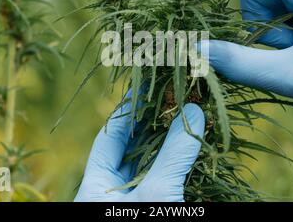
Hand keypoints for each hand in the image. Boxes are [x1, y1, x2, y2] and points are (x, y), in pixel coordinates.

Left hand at [74, 91, 204, 201]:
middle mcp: (114, 190)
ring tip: (187, 114)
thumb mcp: (156, 193)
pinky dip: (181, 162)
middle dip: (154, 123)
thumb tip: (193, 111)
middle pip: (133, 147)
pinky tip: (195, 145)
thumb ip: (173, 154)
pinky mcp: (160, 204)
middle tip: (173, 97)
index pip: (109, 137)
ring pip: (153, 162)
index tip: (144, 87)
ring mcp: (137, 199)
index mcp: (96, 185)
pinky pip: (169, 179)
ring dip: (171, 142)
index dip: (127, 110)